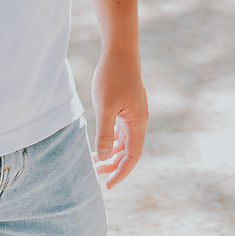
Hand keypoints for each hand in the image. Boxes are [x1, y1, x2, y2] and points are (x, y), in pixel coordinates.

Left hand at [91, 47, 147, 187]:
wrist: (120, 50)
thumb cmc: (113, 77)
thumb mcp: (106, 107)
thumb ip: (105, 133)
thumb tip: (103, 157)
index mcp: (138, 122)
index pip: (133, 156)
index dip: (122, 172)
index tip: (108, 185)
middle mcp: (139, 119)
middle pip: (130, 150)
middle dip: (114, 165)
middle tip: (96, 174)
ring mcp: (134, 112)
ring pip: (125, 141)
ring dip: (112, 153)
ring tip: (94, 162)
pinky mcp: (127, 105)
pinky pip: (121, 130)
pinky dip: (111, 140)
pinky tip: (99, 143)